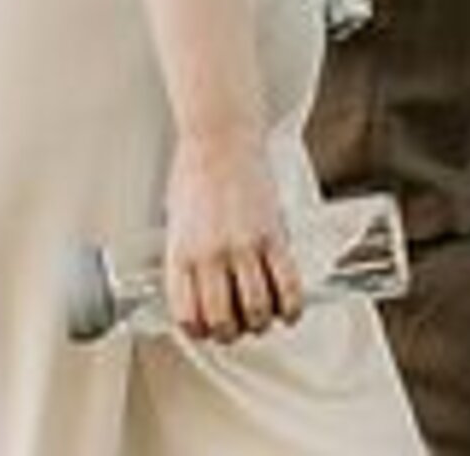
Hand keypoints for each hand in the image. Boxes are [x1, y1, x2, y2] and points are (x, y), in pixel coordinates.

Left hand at [162, 130, 304, 342]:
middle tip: (239, 325)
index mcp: (181, 254)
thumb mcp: (177, 224)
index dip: (200, 332)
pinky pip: (288, 286)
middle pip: (223, 322)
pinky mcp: (273, 236)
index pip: (188, 317)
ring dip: (261, 323)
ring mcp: (243, 246)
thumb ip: (187, 261)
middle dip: (232, 333)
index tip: (208, 329)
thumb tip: (198, 296)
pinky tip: (288, 309)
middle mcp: (210, 255)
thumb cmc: (195, 175)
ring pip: (257, 311)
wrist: (219, 137)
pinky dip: (291, 308)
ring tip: (263, 316)